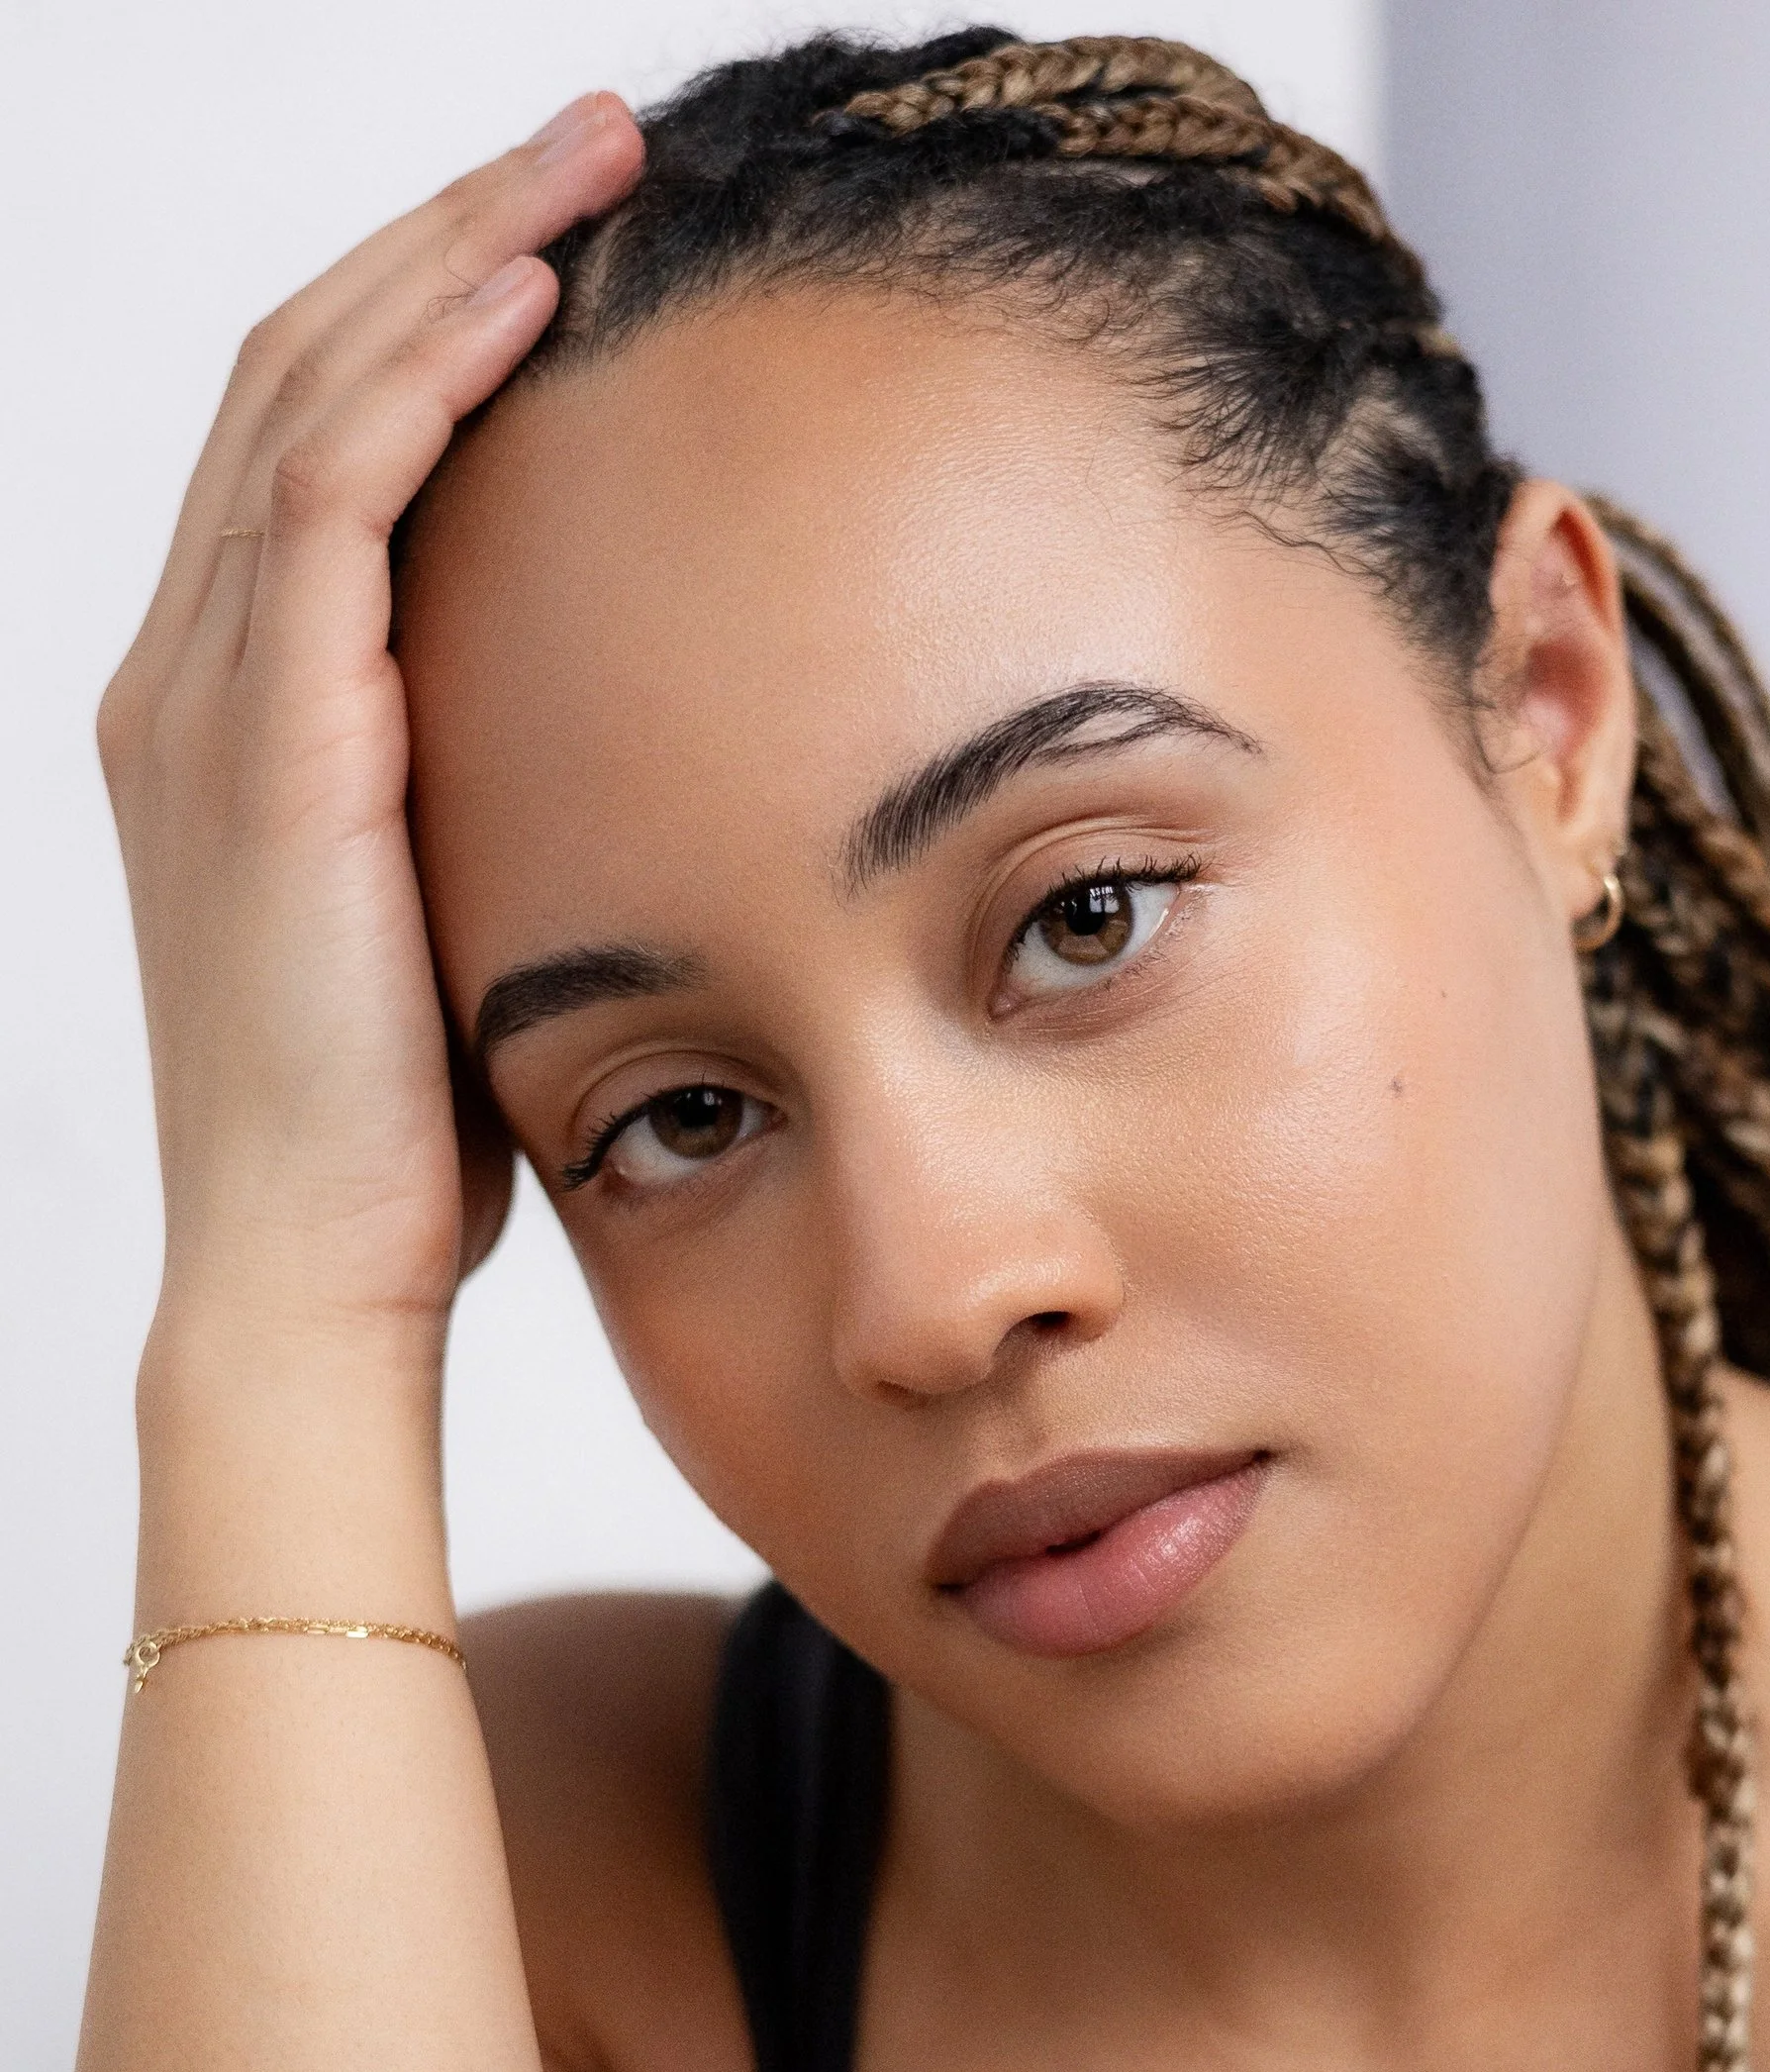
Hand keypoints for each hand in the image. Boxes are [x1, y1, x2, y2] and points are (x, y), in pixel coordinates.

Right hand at [100, 95, 643, 1354]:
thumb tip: (623, 749)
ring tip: (589, 161)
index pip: (317, 439)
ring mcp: (208, 696)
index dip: (431, 314)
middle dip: (449, 233)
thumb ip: (487, 799)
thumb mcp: (452, 914)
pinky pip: (335, 499)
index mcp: (230, 708)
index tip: (572, 240)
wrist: (309, 1272)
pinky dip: (425, 377)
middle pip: (305, 366)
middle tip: (596, 142)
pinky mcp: (266, 745)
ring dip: (452, 255)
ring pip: (312, 391)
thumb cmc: (398, 1135)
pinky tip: (531, 295)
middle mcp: (188, 670)